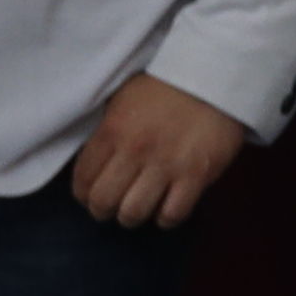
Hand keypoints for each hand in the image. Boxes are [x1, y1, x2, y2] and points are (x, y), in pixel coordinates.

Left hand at [70, 75, 249, 227]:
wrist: (213, 77)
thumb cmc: (165, 88)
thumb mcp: (123, 100)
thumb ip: (106, 132)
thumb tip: (95, 162)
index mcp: (112, 130)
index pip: (82, 179)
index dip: (83, 194)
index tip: (91, 195)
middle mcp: (135, 150)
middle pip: (103, 201)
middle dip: (102, 211)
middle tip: (112, 207)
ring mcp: (166, 164)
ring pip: (133, 213)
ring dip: (131, 217)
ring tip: (138, 210)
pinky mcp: (196, 175)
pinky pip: (172, 214)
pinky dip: (165, 218)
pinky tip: (166, 208)